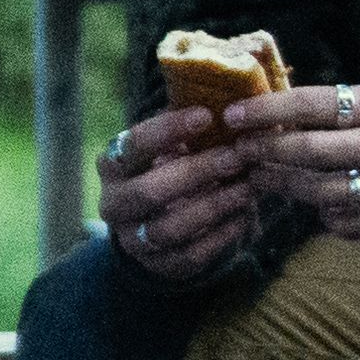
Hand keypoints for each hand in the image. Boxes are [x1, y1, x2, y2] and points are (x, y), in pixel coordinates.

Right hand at [101, 101, 277, 280]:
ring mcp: (132, 239)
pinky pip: (189, 256)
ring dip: (213, 207)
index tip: (206, 116)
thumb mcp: (168, 147)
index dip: (168, 130)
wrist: (150, 225)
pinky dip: (220, 237)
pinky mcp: (157, 265)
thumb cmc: (167, 170)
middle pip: (149, 191)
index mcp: (112, 165)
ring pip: (168, 228)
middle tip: (236, 157)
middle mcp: (113, 203)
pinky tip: (244, 216)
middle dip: (196, 172)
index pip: (133, 146)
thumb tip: (227, 94)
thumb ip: (187, 129)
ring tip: (247, 189)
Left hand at [232, 78, 359, 245]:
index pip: (315, 105)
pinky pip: (352, 225)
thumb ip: (344, 107)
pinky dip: (327, 218)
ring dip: (289, 189)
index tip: (234, 115)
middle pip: (313, 153)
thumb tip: (280, 112)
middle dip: (268, 154)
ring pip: (327, 195)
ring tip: (267, 180)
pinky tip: (317, 206)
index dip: (268, 110)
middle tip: (242, 153)